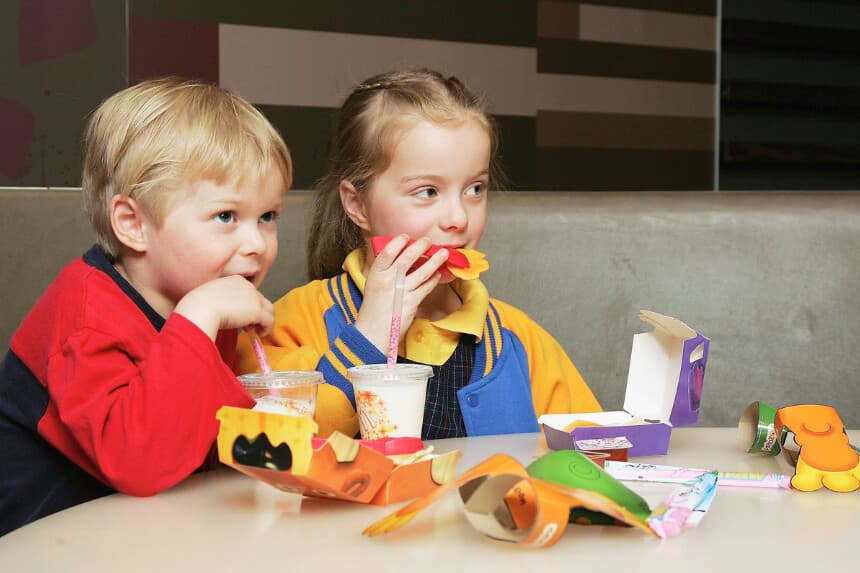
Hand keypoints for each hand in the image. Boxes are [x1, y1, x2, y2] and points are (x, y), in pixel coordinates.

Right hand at [174, 275, 273, 340]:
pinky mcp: (258, 310)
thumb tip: (222, 313)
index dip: (247, 305)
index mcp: (234, 280)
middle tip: (249, 325)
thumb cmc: (198, 305)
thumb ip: (219, 302)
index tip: (241, 315)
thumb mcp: (209, 298)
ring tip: (256, 330)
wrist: (200, 308)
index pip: (248, 292)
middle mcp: (247, 286)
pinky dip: (266, 329)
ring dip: (264, 320)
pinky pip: (269, 320)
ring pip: (268, 309)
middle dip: (257, 312)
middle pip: (260, 299)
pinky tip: (259, 334)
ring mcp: (254, 297)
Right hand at [354, 235, 448, 351]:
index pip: (388, 252)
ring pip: (422, 272)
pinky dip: (433, 280)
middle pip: (407, 258)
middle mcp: (388, 281)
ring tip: (444, 253)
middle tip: (428, 241)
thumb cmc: (373, 309)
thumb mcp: (373, 286)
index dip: (398, 242)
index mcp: (375, 274)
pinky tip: (438, 275)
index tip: (406, 237)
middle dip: (420, 246)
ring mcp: (401, 291)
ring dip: (435, 261)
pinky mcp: (412, 302)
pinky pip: (426, 287)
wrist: (373, 333)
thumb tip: (403, 257)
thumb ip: (385, 272)